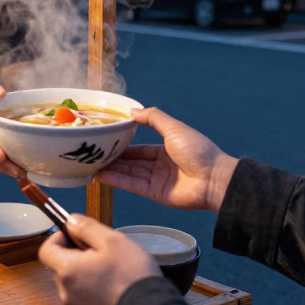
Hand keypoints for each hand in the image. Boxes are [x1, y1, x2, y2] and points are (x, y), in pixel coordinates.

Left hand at [39, 214, 159, 304]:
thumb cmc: (130, 274)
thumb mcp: (112, 240)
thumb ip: (87, 228)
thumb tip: (70, 222)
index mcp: (67, 270)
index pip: (46, 250)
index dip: (59, 237)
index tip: (78, 234)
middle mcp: (66, 292)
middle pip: (62, 267)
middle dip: (78, 256)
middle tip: (103, 252)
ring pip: (75, 284)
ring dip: (88, 274)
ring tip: (115, 271)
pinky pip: (87, 300)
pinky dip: (96, 292)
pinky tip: (117, 289)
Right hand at [99, 108, 237, 211]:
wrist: (213, 178)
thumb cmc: (197, 150)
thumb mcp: (174, 128)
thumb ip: (153, 119)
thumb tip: (132, 111)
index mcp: (166, 148)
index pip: (138, 148)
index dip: (122, 145)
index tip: (105, 142)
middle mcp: (159, 165)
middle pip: (131, 162)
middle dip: (113, 158)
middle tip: (92, 154)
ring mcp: (156, 180)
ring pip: (129, 173)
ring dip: (111, 169)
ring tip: (91, 164)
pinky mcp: (154, 193)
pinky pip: (132, 185)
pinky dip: (117, 180)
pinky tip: (102, 175)